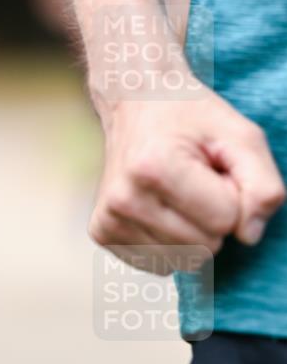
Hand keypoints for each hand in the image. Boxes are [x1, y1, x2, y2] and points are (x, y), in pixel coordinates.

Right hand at [89, 86, 285, 273]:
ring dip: (191, 229)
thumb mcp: (241, 135)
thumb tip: (248, 236)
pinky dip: (169, 241)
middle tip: (195, 178)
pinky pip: (160, 263)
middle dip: (212, 216)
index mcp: (154, 168)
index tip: (212, 167)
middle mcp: (124, 198)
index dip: (231, 194)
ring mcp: (108, 218)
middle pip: (206, 246)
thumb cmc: (190, 116)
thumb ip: (263, 185)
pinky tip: (159, 207)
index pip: (225, 220)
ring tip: (177, 191)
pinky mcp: (101, 233)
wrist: (132, 100)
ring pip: (184, 259)